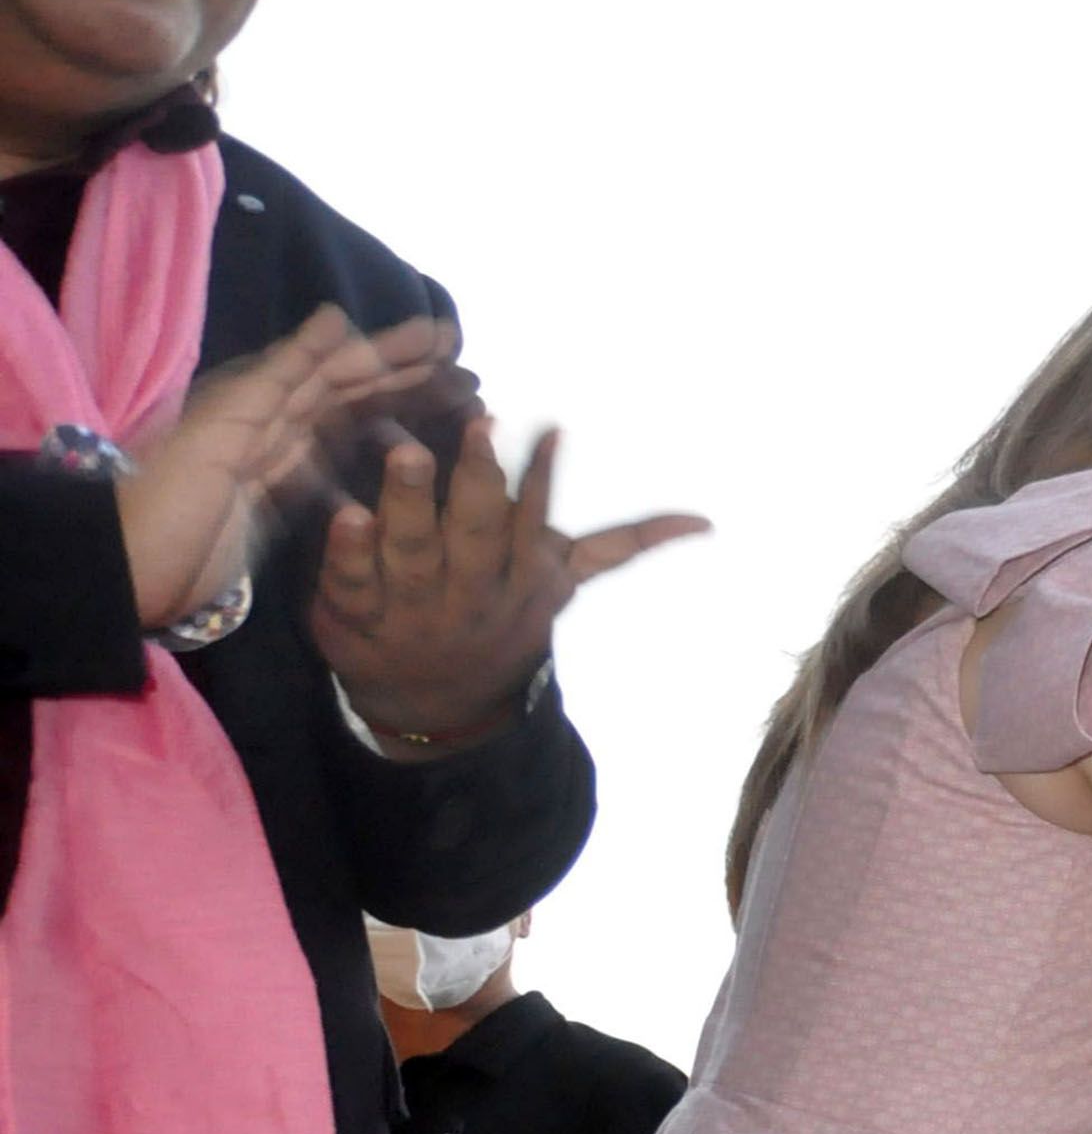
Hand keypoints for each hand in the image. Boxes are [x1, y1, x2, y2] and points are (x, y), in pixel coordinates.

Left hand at [113, 307, 447, 631]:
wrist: (128, 571)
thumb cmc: (170, 498)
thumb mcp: (224, 428)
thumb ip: (281, 376)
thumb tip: (338, 317)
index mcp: (260, 401)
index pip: (339, 368)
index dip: (393, 351)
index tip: (448, 339)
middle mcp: (274, 425)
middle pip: (353, 395)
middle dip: (410, 381)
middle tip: (473, 376)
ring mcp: (278, 466)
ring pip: (353, 431)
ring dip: (403, 419)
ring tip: (456, 415)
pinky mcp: (280, 507)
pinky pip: (340, 476)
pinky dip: (375, 468)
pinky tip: (411, 472)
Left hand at [312, 415, 707, 744]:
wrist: (436, 707)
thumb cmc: (497, 620)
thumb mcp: (559, 584)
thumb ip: (622, 546)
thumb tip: (706, 522)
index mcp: (522, 577)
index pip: (534, 521)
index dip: (541, 478)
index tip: (547, 430)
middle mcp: (473, 591)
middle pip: (477, 532)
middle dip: (480, 480)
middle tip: (479, 425)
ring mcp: (414, 606)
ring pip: (413, 551)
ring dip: (409, 501)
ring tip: (407, 451)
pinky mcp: (356, 616)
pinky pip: (351, 583)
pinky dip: (347, 552)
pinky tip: (344, 514)